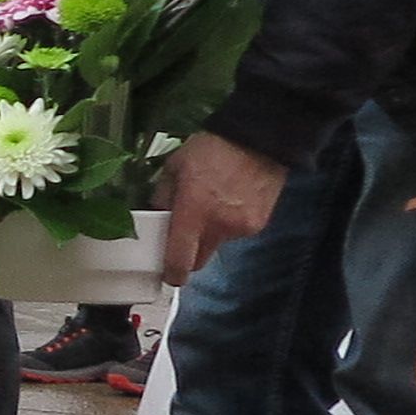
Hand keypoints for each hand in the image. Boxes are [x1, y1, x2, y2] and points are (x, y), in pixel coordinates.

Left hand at [158, 131, 288, 282]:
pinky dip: (228, 224)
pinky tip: (230, 201)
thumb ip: (162, 197)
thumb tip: (155, 217)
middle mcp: (219, 227)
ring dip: (210, 234)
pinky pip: (235, 234)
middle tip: (182, 239)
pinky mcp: (259, 224)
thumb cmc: (213, 148)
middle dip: (188, 255)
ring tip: (211, 205)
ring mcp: (242, 228)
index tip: (165, 276)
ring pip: (218, 245)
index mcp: (194, 212)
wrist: (260, 138)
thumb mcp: (175, 167)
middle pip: (199, 260)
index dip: (171, 274)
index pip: (180, 260)